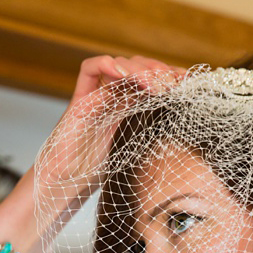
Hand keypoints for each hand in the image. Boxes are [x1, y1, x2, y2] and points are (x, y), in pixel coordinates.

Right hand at [35, 56, 184, 238]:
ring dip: (141, 69)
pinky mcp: (78, 101)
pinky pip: (89, 69)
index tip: (188, 83)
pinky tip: (126, 73)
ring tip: (157, 82)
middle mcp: (111, 99)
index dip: (169, 78)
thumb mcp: (133, 154)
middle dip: (159, 70)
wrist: (63, 188)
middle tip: (175, 82)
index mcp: (126, 110)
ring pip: (118, 65)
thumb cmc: (95, 177)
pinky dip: (108, 64)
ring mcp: (94, 97)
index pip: (150, 82)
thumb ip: (150, 141)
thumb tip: (184, 139)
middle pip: (137, 69)